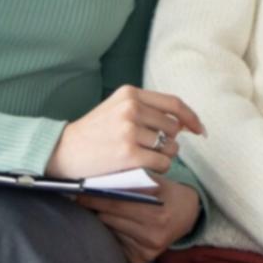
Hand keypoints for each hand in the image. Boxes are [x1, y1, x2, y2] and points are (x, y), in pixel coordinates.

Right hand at [47, 85, 204, 179]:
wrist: (62, 152)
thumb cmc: (93, 133)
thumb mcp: (116, 109)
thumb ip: (145, 109)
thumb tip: (183, 123)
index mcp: (130, 94)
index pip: (173, 103)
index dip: (191, 117)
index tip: (199, 130)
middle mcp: (131, 108)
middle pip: (173, 127)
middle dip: (171, 141)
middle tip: (156, 151)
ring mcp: (129, 130)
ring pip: (170, 147)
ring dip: (165, 157)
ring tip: (147, 159)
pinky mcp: (128, 153)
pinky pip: (161, 163)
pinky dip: (159, 169)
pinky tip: (146, 169)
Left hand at [78, 182, 200, 262]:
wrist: (187, 214)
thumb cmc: (167, 193)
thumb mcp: (156, 182)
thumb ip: (133, 181)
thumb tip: (98, 180)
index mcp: (157, 214)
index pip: (117, 204)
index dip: (95, 198)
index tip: (79, 192)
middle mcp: (153, 235)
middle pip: (109, 219)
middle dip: (96, 208)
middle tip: (83, 198)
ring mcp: (147, 250)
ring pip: (110, 232)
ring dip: (103, 221)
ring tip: (100, 210)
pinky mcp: (141, 260)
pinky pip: (116, 244)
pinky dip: (113, 233)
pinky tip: (116, 225)